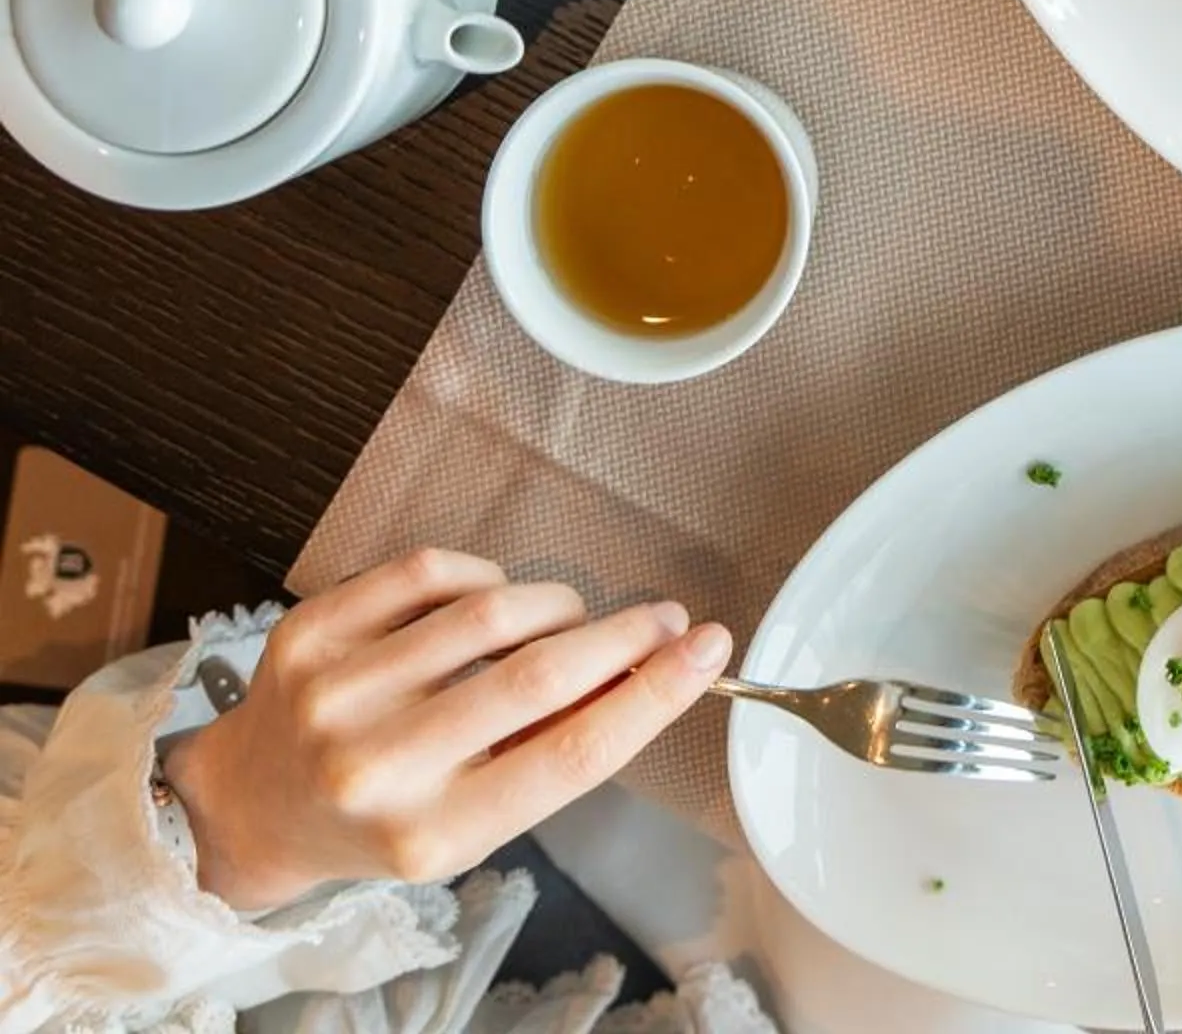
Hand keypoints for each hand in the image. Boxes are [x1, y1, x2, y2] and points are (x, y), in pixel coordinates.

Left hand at [159, 549, 731, 912]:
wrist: (252, 806)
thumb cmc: (384, 815)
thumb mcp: (473, 818)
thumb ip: (553, 752)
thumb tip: (653, 671)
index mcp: (430, 832)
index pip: (572, 754)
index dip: (656, 693)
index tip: (708, 648)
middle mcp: (377, 768)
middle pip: (540, 676)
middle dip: (624, 634)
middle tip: (663, 615)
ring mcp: (334, 695)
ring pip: (491, 610)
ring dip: (555, 604)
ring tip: (566, 617)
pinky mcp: (309, 631)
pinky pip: (433, 570)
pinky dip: (485, 576)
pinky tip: (491, 599)